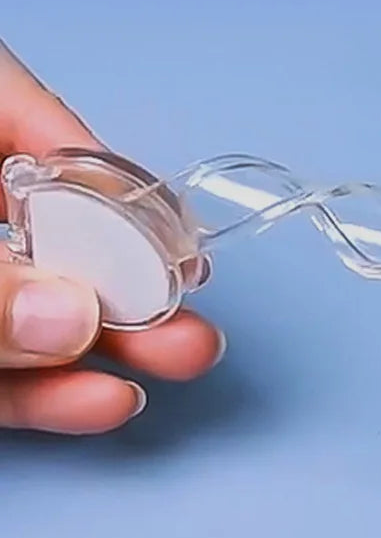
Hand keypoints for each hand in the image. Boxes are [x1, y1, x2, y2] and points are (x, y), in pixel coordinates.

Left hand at [0, 41, 224, 433]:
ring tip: (176, 366)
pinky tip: (95, 401)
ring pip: (32, 307)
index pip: (52, 137)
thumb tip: (69, 321)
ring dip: (101, 348)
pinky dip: (34, 389)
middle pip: (59, 235)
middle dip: (131, 288)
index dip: (123, 192)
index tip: (181, 249)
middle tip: (192, 325)